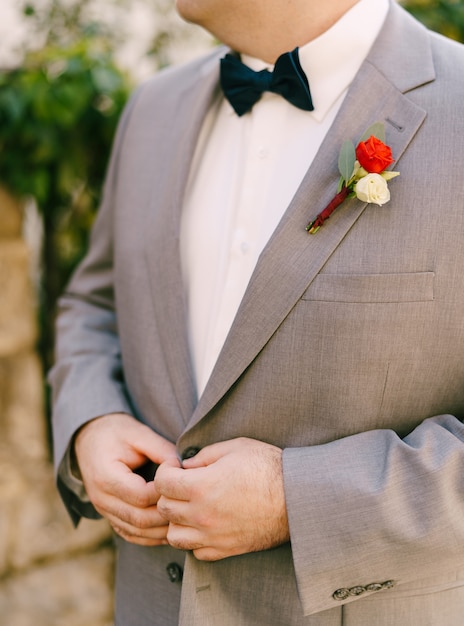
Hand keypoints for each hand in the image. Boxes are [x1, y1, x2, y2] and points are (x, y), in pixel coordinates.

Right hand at [74, 413, 176, 545]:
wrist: (89, 439)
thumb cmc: (116, 433)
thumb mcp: (138, 433)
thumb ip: (161, 449)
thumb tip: (184, 467)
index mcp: (106, 476)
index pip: (141, 496)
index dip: (164, 492)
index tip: (180, 481)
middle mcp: (101, 498)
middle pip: (140, 519)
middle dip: (167, 514)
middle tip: (187, 503)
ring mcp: (103, 511)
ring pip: (136, 532)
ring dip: (161, 529)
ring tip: (183, 517)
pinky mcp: (109, 516)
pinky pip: (130, 534)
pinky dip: (150, 536)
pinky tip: (168, 527)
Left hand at [155, 437, 289, 560]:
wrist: (297, 498)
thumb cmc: (268, 468)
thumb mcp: (235, 448)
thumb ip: (204, 455)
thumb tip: (186, 466)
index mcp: (201, 487)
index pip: (161, 483)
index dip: (165, 471)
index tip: (175, 468)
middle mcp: (202, 515)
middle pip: (164, 509)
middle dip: (169, 494)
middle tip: (183, 485)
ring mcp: (213, 536)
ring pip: (174, 536)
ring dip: (177, 520)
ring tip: (191, 507)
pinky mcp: (226, 550)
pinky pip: (196, 551)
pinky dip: (195, 539)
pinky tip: (206, 524)